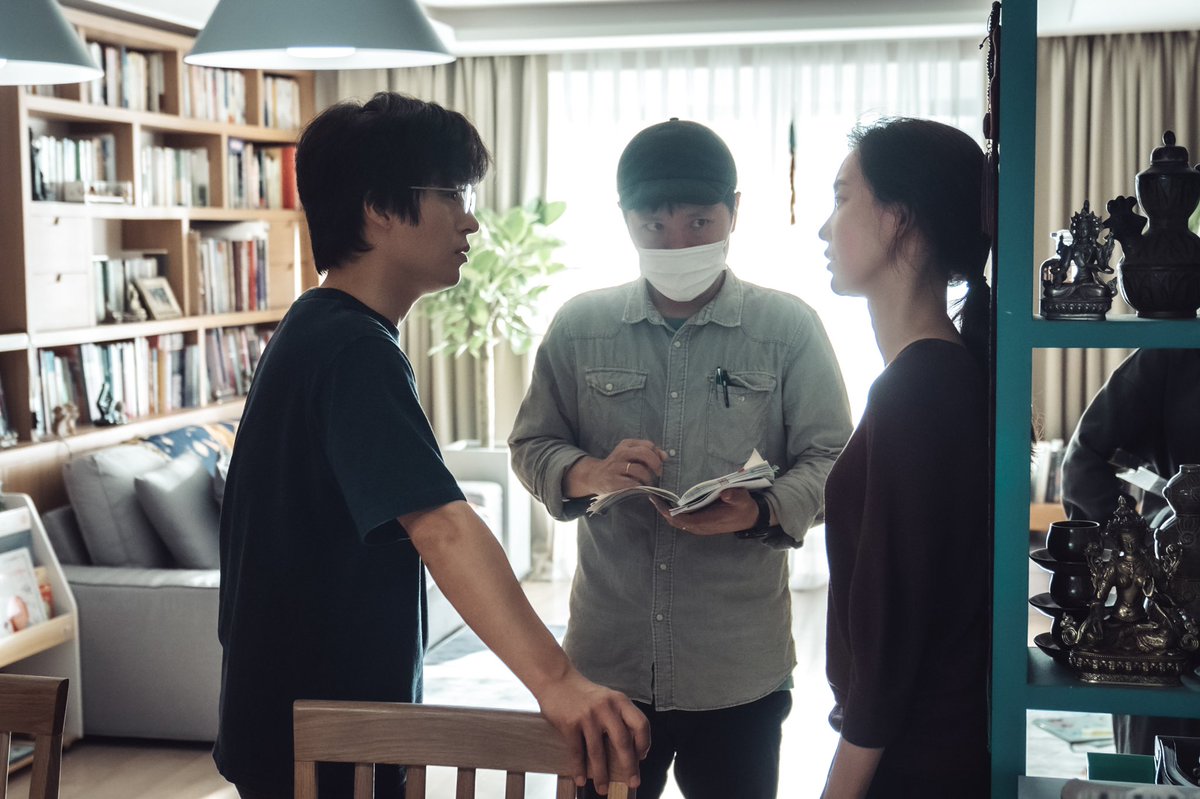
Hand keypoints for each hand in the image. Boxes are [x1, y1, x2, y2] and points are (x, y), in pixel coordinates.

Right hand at [534, 669, 651, 793]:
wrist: (557, 679)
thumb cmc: (584, 694)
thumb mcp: (607, 698)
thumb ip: (618, 716)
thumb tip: (629, 749)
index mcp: (620, 701)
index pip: (641, 724)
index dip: (644, 743)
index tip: (642, 757)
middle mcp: (606, 708)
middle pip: (623, 742)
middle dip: (629, 766)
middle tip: (632, 782)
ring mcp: (588, 716)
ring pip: (598, 752)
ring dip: (601, 774)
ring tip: (603, 789)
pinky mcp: (570, 724)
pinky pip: (577, 752)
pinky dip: (579, 769)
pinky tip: (581, 779)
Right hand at [564, 438, 668, 497]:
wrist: (595, 476)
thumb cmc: (618, 466)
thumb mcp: (631, 455)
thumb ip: (648, 453)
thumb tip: (665, 455)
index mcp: (626, 444)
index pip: (648, 445)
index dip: (657, 455)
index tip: (659, 464)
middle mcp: (621, 453)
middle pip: (644, 453)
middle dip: (656, 464)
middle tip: (658, 473)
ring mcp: (615, 467)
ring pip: (640, 470)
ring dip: (648, 478)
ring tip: (648, 483)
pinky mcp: (613, 481)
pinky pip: (632, 483)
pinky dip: (640, 487)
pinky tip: (640, 488)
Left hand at [649, 488, 757, 535]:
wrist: (749, 517)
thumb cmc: (743, 507)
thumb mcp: (742, 499)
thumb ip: (734, 495)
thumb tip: (725, 492)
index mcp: (707, 522)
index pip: (682, 520)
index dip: (668, 512)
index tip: (657, 501)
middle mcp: (700, 527)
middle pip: (676, 522)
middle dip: (663, 511)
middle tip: (653, 496)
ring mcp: (700, 526)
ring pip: (678, 522)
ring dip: (667, 511)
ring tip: (657, 497)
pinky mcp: (700, 524)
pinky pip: (683, 520)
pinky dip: (674, 512)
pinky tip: (669, 502)